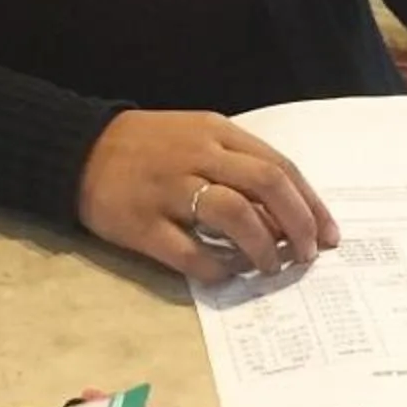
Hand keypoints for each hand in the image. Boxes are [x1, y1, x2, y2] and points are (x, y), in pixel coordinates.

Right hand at [78, 111, 339, 284]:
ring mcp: (169, 189)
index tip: (328, 235)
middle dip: (298, 225)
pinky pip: (191, 252)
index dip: (311, 204)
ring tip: (270, 266)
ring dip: (263, 247)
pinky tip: (228, 274)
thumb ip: (238, 165)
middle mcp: (197, 155)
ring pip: (235, 215)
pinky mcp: (142, 224)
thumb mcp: (197, 138)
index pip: (280, 167)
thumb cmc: (148, 147)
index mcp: (216, 132)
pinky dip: (219, 268)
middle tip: (306, 255)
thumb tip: (285, 213)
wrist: (78, 151)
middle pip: (267, 185)